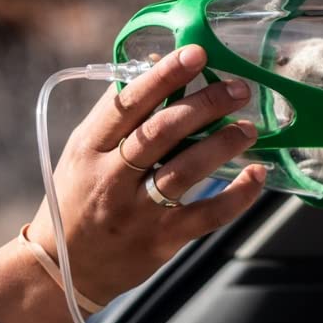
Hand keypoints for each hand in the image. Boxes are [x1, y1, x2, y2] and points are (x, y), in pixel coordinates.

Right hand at [0, 45, 265, 322]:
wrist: (65, 268)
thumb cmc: (76, 200)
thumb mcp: (81, 153)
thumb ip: (115, 116)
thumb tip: (154, 66)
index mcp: (88, 149)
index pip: (128, 103)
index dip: (164, 76)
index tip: (196, 54)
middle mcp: (111, 179)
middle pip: (162, 132)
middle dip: (204, 105)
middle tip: (237, 89)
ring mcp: (137, 212)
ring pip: (185, 171)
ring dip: (222, 144)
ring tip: (248, 127)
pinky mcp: (160, 241)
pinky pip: (206, 215)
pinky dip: (237, 195)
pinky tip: (256, 175)